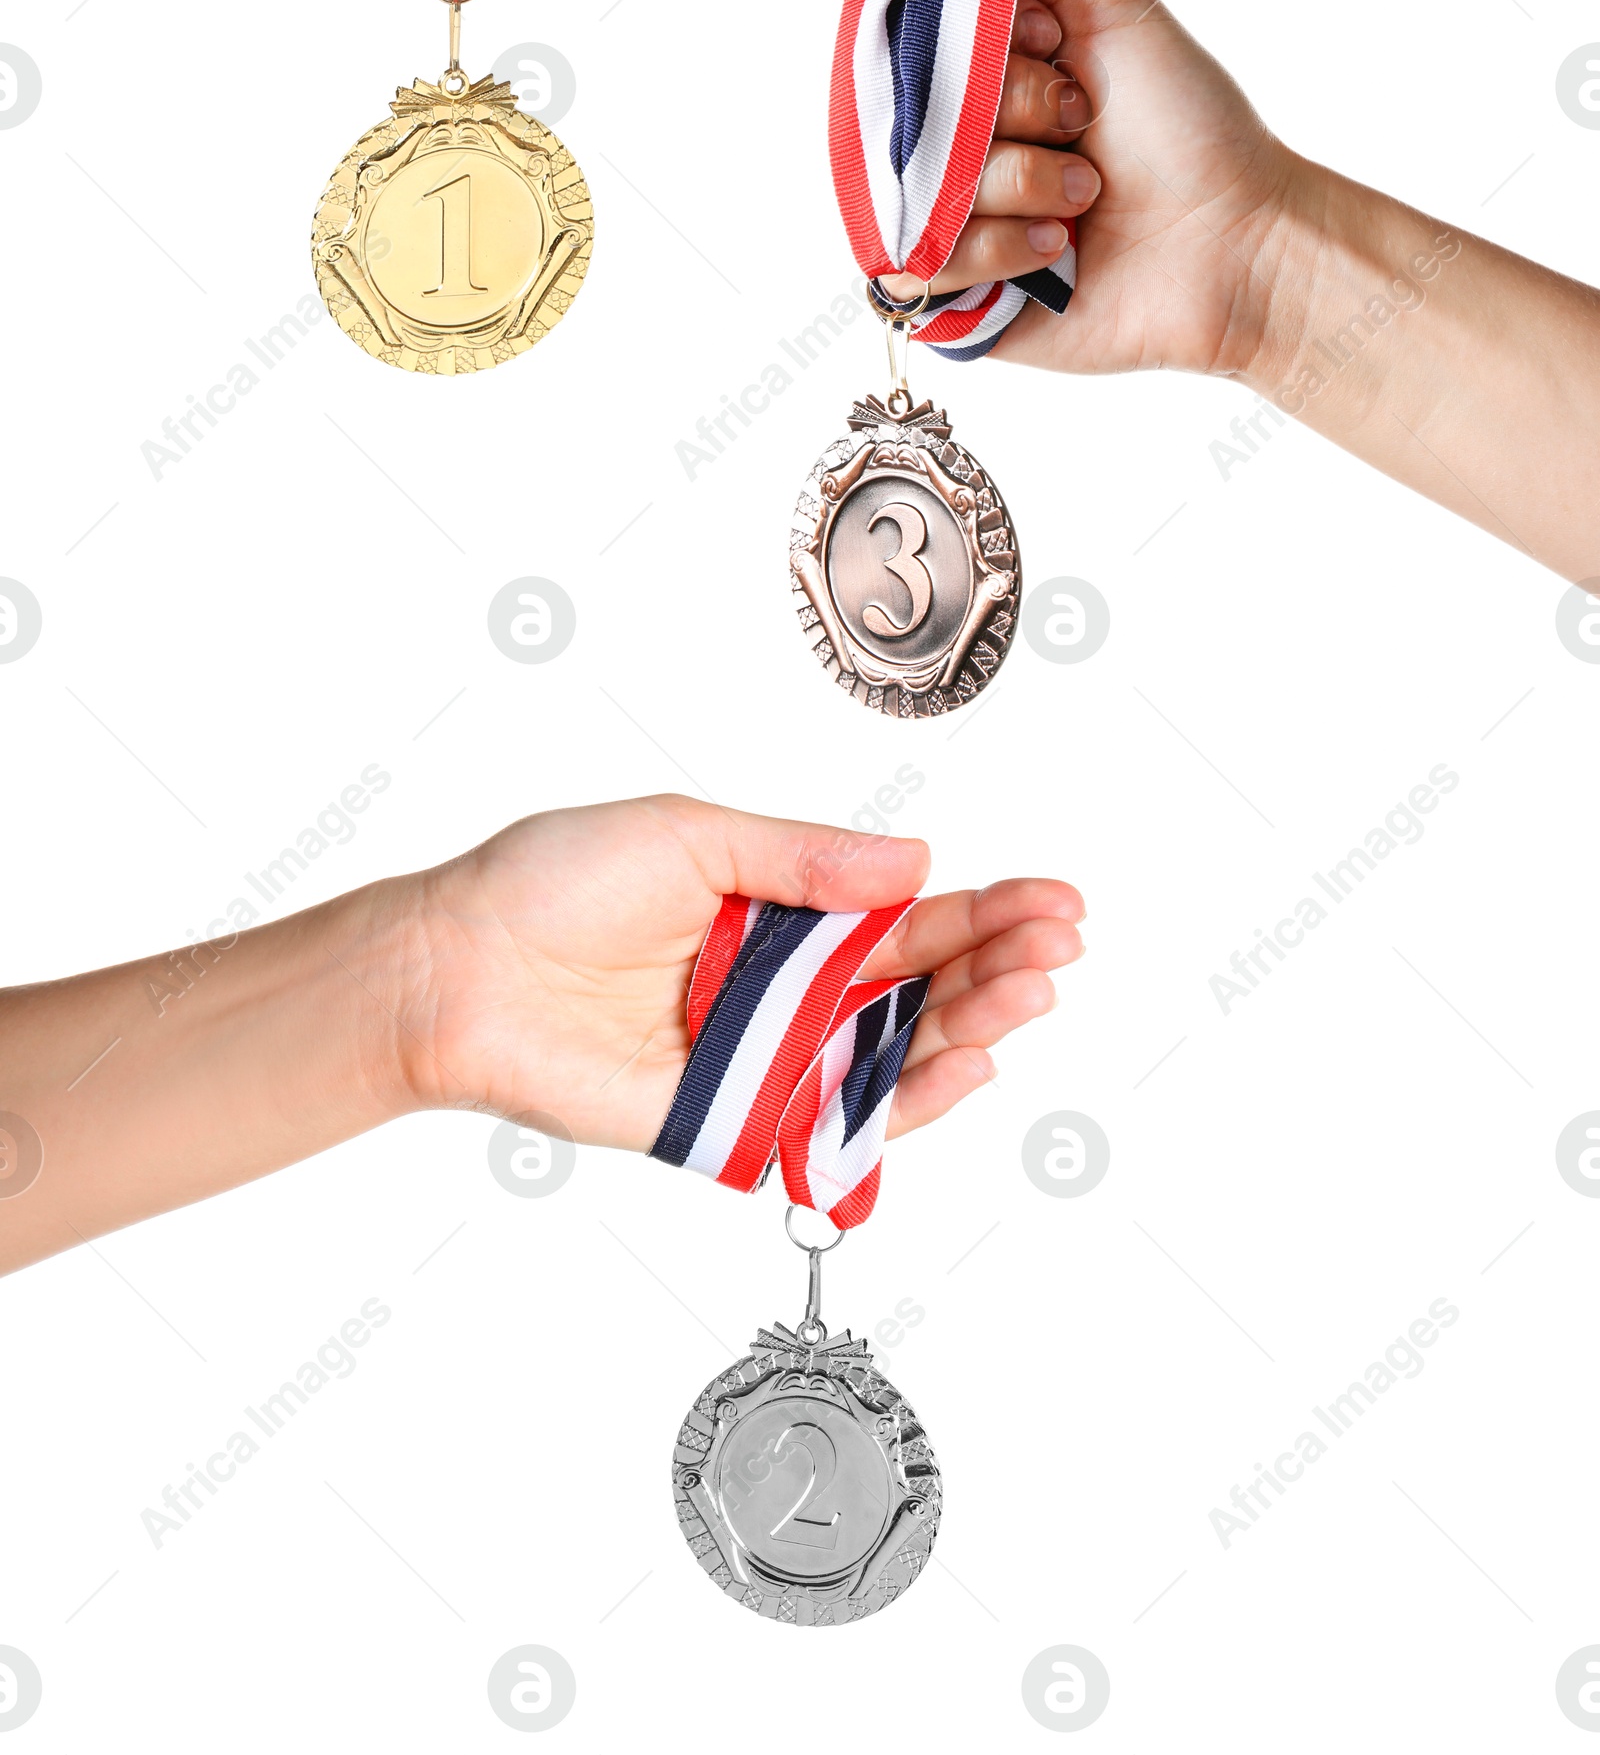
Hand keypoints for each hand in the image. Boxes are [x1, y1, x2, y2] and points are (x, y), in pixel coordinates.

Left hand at [395, 793, 1084, 1149]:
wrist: (461, 967)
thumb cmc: (554, 884)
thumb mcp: (692, 834)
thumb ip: (804, 861)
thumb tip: (916, 861)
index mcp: (780, 911)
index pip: (907, 913)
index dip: (986, 908)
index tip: (1057, 899)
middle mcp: (786, 988)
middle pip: (921, 984)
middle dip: (999, 964)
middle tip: (1061, 945)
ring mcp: (767, 1058)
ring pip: (897, 1054)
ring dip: (974, 1026)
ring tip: (1032, 992)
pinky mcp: (735, 1122)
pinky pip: (837, 1122)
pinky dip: (907, 1102)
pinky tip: (967, 1064)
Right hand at [872, 0, 1300, 378]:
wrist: (1244, 242)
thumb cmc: (1187, 122)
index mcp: (974, 69)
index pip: (902, 34)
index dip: (978, 40)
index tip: (1056, 44)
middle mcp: (951, 141)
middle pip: (904, 111)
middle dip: (1012, 110)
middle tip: (1082, 122)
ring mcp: (949, 220)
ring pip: (910, 190)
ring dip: (1016, 185)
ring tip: (1083, 196)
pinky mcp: (957, 297)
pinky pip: (917, 269)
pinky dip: (999, 252)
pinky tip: (1059, 250)